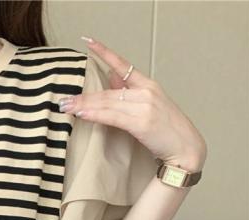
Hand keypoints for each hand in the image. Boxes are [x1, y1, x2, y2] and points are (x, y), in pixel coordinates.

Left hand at [60, 36, 206, 171]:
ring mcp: (144, 106)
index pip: (122, 64)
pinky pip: (113, 116)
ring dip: (84, 106)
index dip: (104, 52)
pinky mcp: (142, 122)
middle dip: (83, 96)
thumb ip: (129, 90)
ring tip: (66, 107)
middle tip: (63, 100)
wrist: (185, 148)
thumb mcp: (149, 105)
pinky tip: (82, 114)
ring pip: (107, 103)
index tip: (88, 42)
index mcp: (147, 85)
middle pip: (108, 91)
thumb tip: (110, 77)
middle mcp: (145, 92)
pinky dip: (96, 115)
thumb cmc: (166, 130)